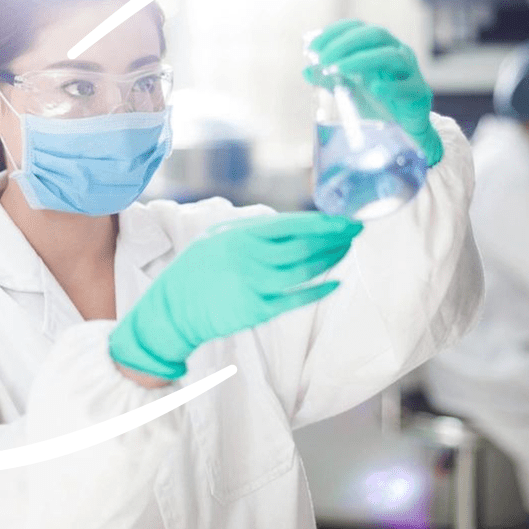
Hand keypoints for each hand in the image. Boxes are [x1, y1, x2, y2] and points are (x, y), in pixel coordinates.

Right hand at [108, 212, 362, 378]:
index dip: (323, 222)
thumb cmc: (199, 268)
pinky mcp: (256, 310)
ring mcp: (253, 285)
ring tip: (345, 250)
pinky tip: (335, 283)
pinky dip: (317, 291)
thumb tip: (292, 224)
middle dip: (334, 237)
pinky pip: (294, 300)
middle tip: (355, 230)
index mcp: (240, 235)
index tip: (345, 218)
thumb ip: (252, 229)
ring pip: (303, 271)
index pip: (292, 224)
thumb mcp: (219, 237)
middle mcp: (248, 258)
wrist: (173, 307)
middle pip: (303, 246)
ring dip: (329, 260)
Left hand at [304, 19, 442, 166]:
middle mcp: (396, 52)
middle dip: (346, 43)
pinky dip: (390, 87)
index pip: (358, 28)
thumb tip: (305, 72)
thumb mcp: (351, 90)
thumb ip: (330, 80)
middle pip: (375, 35)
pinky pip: (406, 86)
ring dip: (362, 60)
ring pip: (391, 56)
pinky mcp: (418, 93)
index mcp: (379, 47)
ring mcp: (410, 71)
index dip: (335, 32)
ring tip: (339, 70)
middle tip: (324, 59)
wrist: (405, 130)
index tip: (313, 47)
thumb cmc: (379, 104)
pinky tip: (374, 90)